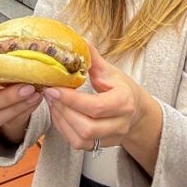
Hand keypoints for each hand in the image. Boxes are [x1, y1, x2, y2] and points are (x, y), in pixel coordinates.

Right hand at [0, 63, 42, 143]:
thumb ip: (2, 55)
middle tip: (27, 87)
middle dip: (7, 97)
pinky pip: (11, 120)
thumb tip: (18, 47)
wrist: (9, 78)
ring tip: (35, 92)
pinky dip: (26, 109)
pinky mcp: (1, 119)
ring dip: (18, 105)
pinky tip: (36, 98)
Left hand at [42, 45, 161, 174]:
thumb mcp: (111, 72)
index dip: (72, 100)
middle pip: (87, 127)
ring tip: (52, 102)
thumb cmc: (122, 89)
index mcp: (124, 102)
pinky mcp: (100, 146)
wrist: (137, 112)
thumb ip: (93, 59)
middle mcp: (119, 123)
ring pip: (81, 139)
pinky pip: (78, 144)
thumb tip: (80, 40)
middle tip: (50, 93)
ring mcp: (110, 138)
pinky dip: (64, 130)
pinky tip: (58, 114)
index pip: (96, 106)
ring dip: (61, 121)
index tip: (54, 88)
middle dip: (64, 111)